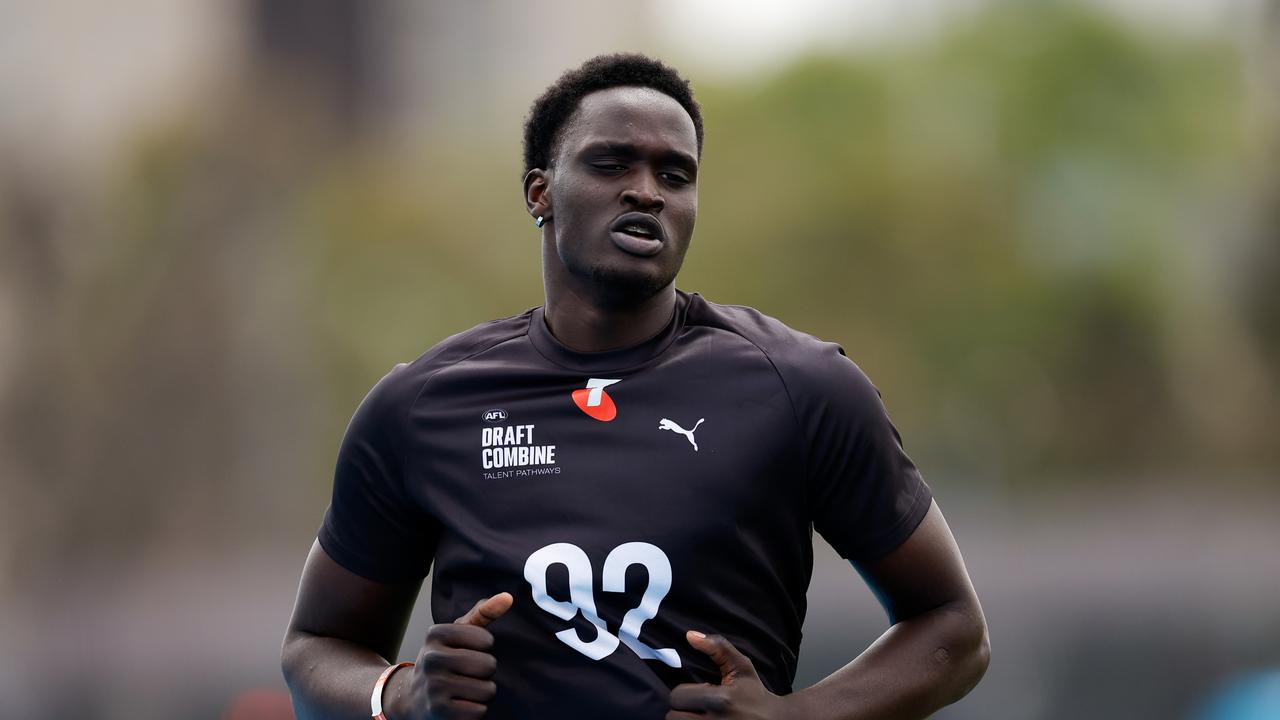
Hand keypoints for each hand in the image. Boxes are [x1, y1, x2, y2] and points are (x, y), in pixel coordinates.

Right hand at [386, 592, 513, 719]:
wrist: (411, 698)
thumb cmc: (443, 660)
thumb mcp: (457, 634)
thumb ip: (483, 613)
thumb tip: (508, 597)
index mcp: (436, 634)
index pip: (486, 640)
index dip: (484, 649)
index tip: (467, 651)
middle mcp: (431, 658)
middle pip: (488, 665)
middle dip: (485, 672)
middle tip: (466, 674)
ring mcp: (433, 686)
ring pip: (487, 690)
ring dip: (481, 693)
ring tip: (463, 690)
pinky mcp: (439, 712)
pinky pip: (479, 711)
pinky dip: (475, 711)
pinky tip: (459, 705)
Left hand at [668, 631, 790, 718]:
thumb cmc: (755, 694)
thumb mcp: (741, 667)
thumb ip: (717, 647)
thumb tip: (689, 635)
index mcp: (720, 700)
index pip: (677, 696)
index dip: (685, 693)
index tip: (700, 692)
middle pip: (673, 717)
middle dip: (682, 710)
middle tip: (696, 707)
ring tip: (699, 716)